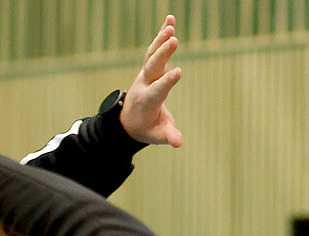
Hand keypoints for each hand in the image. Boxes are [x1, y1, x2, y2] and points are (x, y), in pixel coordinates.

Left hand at [121, 16, 182, 146]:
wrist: (129, 120)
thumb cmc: (147, 129)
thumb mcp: (157, 136)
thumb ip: (167, 136)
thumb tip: (178, 142)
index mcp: (148, 101)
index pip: (158, 89)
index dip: (167, 81)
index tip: (179, 71)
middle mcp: (144, 84)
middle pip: (153, 66)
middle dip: (163, 53)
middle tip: (173, 40)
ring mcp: (145, 74)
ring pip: (152, 54)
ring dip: (160, 40)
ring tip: (171, 26)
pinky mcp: (149, 67)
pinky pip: (154, 49)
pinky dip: (161, 35)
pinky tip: (170, 20)